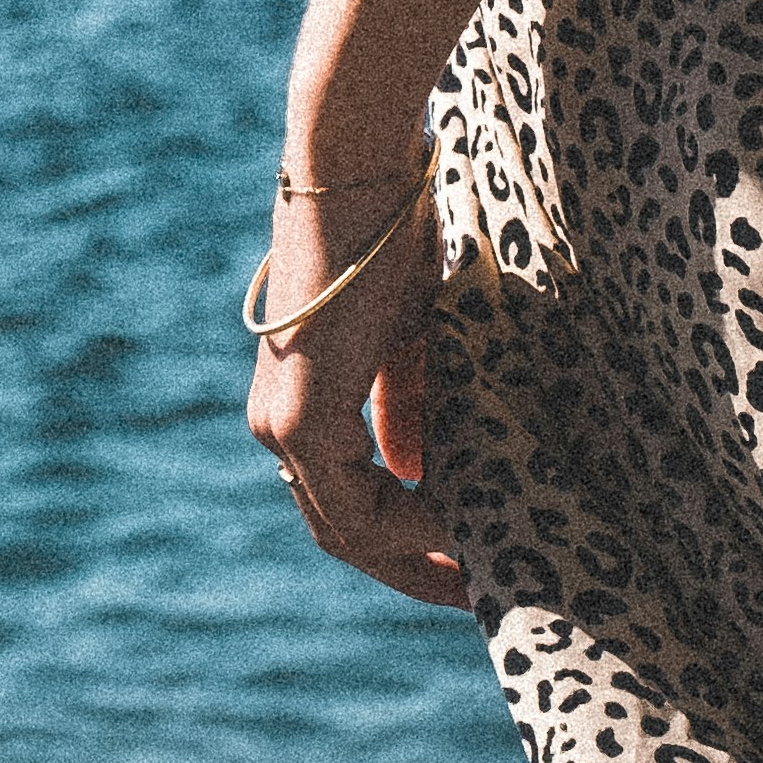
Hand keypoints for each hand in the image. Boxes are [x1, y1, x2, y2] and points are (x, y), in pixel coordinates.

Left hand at [243, 168, 465, 607]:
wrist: (354, 171)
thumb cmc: (387, 233)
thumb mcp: (406, 336)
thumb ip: (405, 407)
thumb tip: (414, 474)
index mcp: (298, 402)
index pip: (344, 502)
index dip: (403, 540)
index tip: (467, 553)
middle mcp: (275, 426)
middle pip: (341, 531)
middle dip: (409, 567)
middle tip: (476, 590)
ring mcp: (282, 427)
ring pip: (347, 530)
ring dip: (417, 550)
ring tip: (486, 554)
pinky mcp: (303, 421)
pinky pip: (357, 508)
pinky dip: (412, 522)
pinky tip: (464, 516)